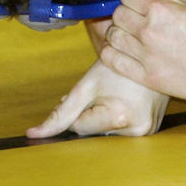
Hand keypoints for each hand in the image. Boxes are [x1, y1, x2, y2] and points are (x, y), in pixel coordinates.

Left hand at [26, 59, 168, 137]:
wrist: (146, 52)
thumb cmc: (115, 65)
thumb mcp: (84, 86)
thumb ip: (60, 113)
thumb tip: (34, 134)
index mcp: (120, 118)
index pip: (80, 128)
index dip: (79, 109)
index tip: (90, 93)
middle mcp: (139, 130)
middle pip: (95, 132)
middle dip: (91, 115)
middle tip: (103, 93)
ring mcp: (149, 131)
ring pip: (107, 132)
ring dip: (104, 117)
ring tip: (116, 94)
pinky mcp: (152, 130)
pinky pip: (123, 130)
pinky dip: (117, 119)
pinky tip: (124, 100)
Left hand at [101, 0, 185, 102]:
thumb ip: (181, 0)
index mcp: (161, 7)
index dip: (131, 0)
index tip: (136, 5)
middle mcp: (148, 29)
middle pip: (117, 16)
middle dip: (124, 17)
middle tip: (132, 23)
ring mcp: (147, 54)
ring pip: (113, 37)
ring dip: (117, 35)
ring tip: (126, 38)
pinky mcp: (149, 76)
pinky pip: (114, 62)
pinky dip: (111, 54)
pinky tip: (117, 53)